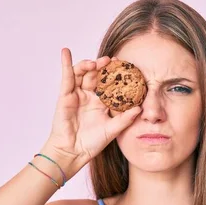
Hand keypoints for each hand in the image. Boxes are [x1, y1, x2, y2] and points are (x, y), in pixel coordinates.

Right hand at [44, 48, 140, 172]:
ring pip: (82, 74)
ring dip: (89, 65)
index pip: (110, 84)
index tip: (125, 66)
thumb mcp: (112, 130)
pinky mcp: (65, 96)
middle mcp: (89, 96)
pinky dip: (66, 64)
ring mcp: (77, 95)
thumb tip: (140, 109)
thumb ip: (125, 119)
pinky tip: (66, 52)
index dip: (116, 74)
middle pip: (96, 75)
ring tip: (97, 62)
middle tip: (112, 60)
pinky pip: (66, 77)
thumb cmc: (92, 143)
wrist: (73, 152)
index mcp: (101, 102)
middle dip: (103, 66)